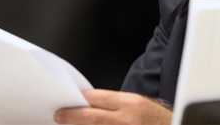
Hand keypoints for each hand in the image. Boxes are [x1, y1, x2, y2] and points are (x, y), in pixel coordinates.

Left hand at [54, 89, 171, 124]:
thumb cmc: (158, 120)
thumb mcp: (140, 106)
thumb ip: (117, 105)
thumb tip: (92, 105)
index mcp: (131, 104)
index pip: (97, 98)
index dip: (80, 101)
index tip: (68, 103)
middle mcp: (126, 120)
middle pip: (90, 117)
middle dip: (72, 117)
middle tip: (60, 116)